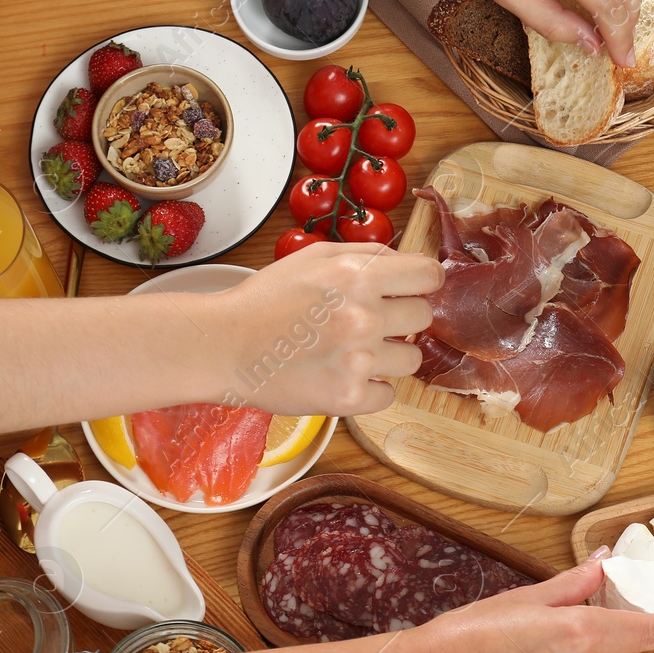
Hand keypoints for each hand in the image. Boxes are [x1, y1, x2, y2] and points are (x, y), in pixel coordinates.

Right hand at [213, 242, 442, 415]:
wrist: (223, 346)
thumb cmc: (265, 300)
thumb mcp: (313, 258)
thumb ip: (365, 254)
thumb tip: (405, 263)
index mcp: (357, 276)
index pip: (430, 276)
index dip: (424, 282)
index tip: (413, 289)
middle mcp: (363, 317)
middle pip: (424, 317)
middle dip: (403, 317)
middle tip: (370, 322)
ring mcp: (358, 360)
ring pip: (412, 360)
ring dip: (389, 355)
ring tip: (354, 351)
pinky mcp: (348, 398)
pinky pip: (388, 394)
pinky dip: (371, 389)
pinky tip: (344, 375)